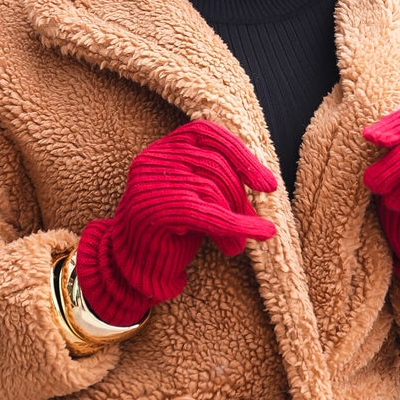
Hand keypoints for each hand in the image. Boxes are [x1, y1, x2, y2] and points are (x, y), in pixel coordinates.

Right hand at [75, 119, 277, 324]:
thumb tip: (264, 180)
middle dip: (240, 196)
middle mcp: (153, 157)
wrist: (132, 266)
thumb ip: (218, 179)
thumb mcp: (196, 195)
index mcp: (164, 147)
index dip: (241, 155)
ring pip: (212, 189)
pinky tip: (261, 233)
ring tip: (237, 243)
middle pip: (214, 164)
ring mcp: (150, 182)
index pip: (208, 134)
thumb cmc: (169, 230)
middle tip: (254, 223)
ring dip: (236, 218)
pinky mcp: (154, 209)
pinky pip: (207, 213)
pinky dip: (239, 225)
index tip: (267, 184)